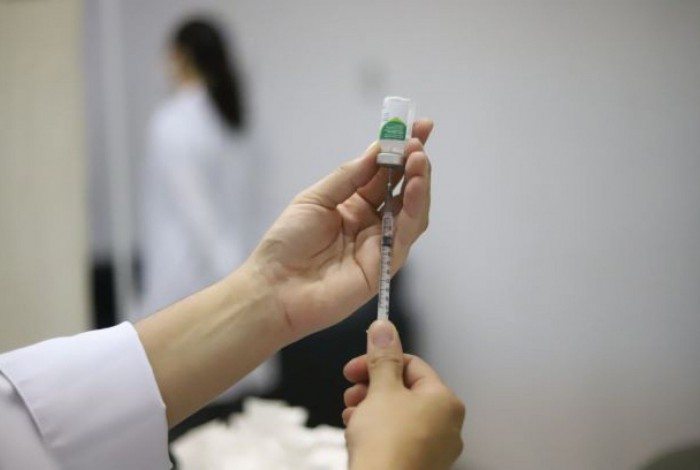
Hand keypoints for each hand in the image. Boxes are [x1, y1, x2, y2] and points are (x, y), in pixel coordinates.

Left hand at [246, 120, 432, 341]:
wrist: (274, 287)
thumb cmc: (287, 243)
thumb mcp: (315, 198)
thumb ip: (349, 177)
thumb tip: (377, 150)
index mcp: (352, 205)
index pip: (384, 173)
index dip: (399, 150)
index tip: (417, 126)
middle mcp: (371, 223)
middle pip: (402, 189)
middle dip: (414, 162)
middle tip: (419, 140)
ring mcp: (380, 244)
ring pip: (411, 211)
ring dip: (420, 183)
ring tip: (419, 159)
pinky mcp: (384, 265)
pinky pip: (405, 235)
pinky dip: (414, 209)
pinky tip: (415, 187)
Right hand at [343, 321, 464, 469]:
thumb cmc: (386, 443)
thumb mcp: (381, 390)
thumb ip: (383, 356)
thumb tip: (384, 328)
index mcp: (445, 401)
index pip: (411, 365)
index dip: (379, 362)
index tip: (354, 368)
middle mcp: (447, 425)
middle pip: (405, 391)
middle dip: (372, 388)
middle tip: (351, 393)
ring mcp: (435, 449)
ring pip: (399, 415)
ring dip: (370, 410)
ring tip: (351, 416)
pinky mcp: (419, 465)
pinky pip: (398, 438)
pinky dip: (377, 432)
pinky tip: (358, 434)